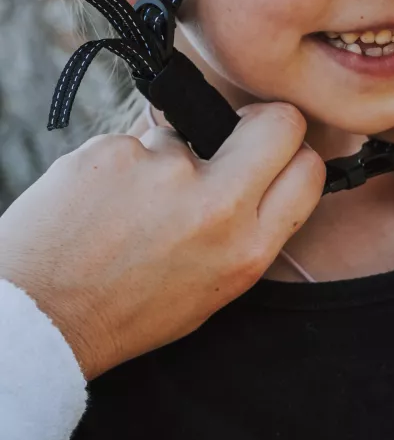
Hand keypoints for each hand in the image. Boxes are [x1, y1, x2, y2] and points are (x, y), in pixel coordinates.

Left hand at [0, 103, 324, 378]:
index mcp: (248, 249)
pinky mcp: (114, 151)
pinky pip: (135, 142)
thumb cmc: (128, 309)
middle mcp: (216, 207)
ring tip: (132, 206)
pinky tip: (101, 201)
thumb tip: (272, 173)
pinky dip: (122, 165)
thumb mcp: (217, 288)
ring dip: (169, 157)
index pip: (309, 168)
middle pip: (277, 124)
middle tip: (234, 135)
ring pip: (188, 134)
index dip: (295, 154)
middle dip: (263, 122)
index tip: (276, 154)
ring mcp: (164, 172)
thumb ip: (252, 229)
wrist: (39, 318)